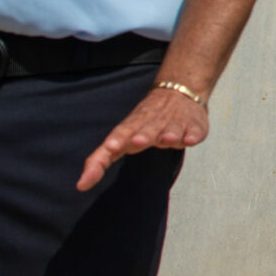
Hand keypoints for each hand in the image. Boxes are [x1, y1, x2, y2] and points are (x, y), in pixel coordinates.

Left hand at [78, 85, 208, 191]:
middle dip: (143, 135)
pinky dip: (193, 134)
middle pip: (147, 129)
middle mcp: (152, 123)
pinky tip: (190, 139)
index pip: (122, 132)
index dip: (117, 139)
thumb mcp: (121, 136)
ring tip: (168, 138)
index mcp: (132, 127)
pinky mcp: (194, 124)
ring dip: (169, 134)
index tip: (111, 147)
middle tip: (138, 141)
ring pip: (172, 128)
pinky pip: (194, 130)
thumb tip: (81, 184)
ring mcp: (175, 122)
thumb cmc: (145, 121)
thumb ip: (100, 159)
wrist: (180, 91)